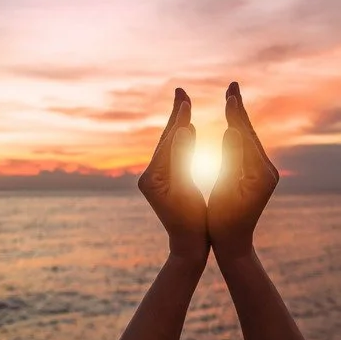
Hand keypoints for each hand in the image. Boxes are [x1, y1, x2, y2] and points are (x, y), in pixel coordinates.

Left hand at [138, 88, 207, 261]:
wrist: (188, 248)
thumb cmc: (190, 223)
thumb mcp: (185, 190)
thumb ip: (182, 159)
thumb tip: (182, 130)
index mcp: (152, 177)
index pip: (167, 141)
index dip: (177, 119)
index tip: (185, 97)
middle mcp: (150, 175)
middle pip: (165, 139)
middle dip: (175, 115)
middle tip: (180, 91)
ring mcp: (157, 179)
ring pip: (169, 145)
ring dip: (178, 125)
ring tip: (184, 106)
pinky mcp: (165, 182)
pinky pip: (175, 154)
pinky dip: (182, 140)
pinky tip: (188, 131)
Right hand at [208, 82, 279, 260]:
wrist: (235, 245)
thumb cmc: (225, 223)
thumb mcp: (226, 191)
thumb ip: (230, 160)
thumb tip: (232, 131)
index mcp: (260, 173)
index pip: (247, 136)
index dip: (237, 114)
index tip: (229, 93)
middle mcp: (267, 170)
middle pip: (250, 134)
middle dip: (239, 109)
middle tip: (232, 85)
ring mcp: (263, 173)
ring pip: (249, 139)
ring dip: (239, 119)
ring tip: (232, 99)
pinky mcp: (257, 176)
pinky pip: (246, 148)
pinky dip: (239, 133)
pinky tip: (232, 125)